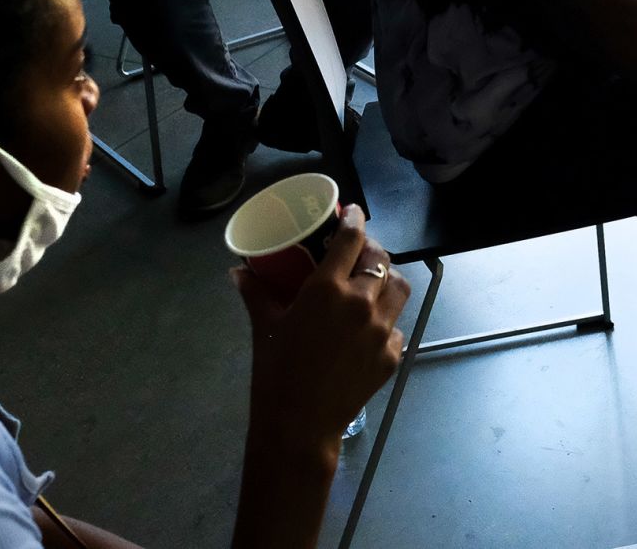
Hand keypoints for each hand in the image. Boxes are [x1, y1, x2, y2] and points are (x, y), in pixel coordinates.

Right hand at [233, 205, 410, 449]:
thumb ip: (256, 293)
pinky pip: (396, 327)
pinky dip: (386, 321)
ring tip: (373, 284)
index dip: (354, 220)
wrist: (299, 425)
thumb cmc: (275, 371)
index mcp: (328, 289)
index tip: (353, 212)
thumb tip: (238, 271)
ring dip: (387, 280)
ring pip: (398, 289)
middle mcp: (361, 302)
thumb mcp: (265, 326)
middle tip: (359, 253)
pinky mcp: (392, 355)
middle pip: (380, 260)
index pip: (351, 239)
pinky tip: (370, 328)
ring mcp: (381, 330)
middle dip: (371, 251)